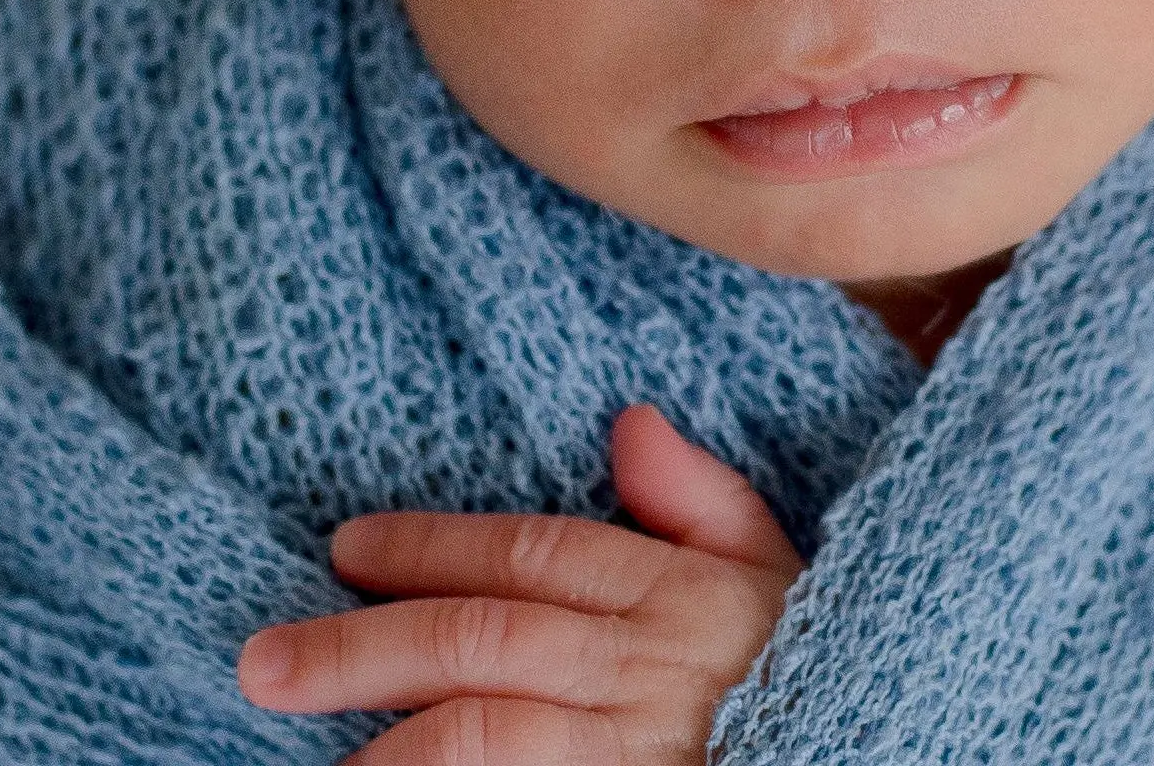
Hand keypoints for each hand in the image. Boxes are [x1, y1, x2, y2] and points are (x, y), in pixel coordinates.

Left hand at [237, 402, 804, 760]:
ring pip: (488, 739)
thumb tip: (627, 421)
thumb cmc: (821, 667)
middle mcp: (646, 671)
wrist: (891, 744)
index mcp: (677, 594)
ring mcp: (635, 756)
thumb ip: (702, 499)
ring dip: (388, 746)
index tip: (344, 548)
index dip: (431, 547)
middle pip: (484, 645)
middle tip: (263, 664)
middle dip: (365, 648)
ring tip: (306, 754)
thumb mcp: (784, 571)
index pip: (530, 555)